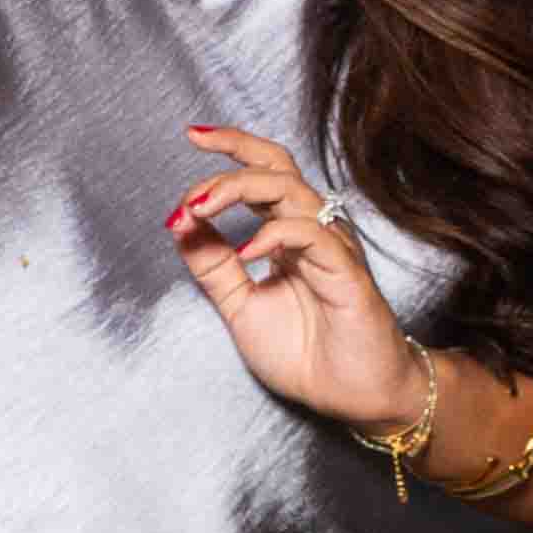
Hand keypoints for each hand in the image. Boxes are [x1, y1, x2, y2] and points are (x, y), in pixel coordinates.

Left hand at [163, 125, 436, 435]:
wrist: (354, 396)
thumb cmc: (307, 352)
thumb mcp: (240, 306)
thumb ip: (211, 266)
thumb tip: (179, 222)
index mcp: (287, 234)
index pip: (262, 171)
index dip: (230, 148)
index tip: (189, 135)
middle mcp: (313, 232)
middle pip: (278, 168)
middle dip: (232, 158)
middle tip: (191, 171)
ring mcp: (333, 250)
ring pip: (294, 193)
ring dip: (241, 190)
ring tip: (201, 207)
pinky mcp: (348, 275)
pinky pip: (314, 238)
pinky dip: (275, 236)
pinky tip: (246, 252)